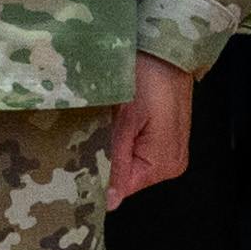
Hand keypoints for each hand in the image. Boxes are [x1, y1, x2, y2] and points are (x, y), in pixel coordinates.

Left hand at [105, 57, 195, 205]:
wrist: (167, 48)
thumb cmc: (149, 76)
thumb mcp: (127, 119)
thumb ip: (118, 161)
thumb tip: (111, 201)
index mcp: (164, 164)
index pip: (124, 188)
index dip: (100, 175)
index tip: (78, 162)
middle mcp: (172, 163)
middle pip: (128, 176)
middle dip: (108, 158)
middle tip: (92, 133)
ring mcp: (171, 150)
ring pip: (131, 161)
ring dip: (115, 147)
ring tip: (105, 124)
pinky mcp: (166, 136)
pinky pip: (140, 148)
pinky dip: (125, 138)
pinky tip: (118, 121)